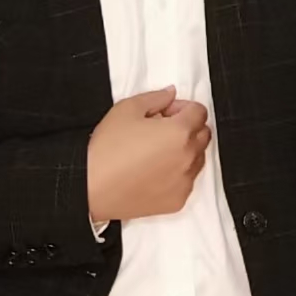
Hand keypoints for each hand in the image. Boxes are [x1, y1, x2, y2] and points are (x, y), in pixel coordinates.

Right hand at [87, 86, 211, 222]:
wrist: (91, 188)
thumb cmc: (106, 148)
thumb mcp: (126, 109)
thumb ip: (156, 97)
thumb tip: (171, 94)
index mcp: (179, 131)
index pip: (200, 112)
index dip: (182, 108)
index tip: (165, 113)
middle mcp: (188, 157)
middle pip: (204, 134)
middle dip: (188, 127)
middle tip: (161, 130)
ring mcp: (185, 181)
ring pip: (198, 158)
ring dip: (186, 150)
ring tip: (157, 152)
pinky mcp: (178, 201)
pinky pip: (188, 181)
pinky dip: (178, 173)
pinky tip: (154, 171)